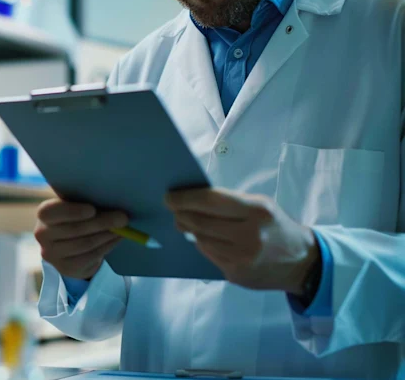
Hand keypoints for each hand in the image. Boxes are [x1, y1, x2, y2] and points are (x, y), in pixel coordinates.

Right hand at [35, 199, 128, 280]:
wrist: (68, 243)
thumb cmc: (75, 216)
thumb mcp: (75, 205)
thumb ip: (86, 201)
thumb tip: (112, 203)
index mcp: (44, 214)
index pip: (51, 212)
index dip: (71, 211)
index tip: (92, 209)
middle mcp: (43, 235)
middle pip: (74, 229)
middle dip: (102, 223)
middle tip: (123, 218)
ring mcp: (52, 254)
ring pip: (85, 244)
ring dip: (107, 235)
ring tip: (123, 228)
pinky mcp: (65, 268)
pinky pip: (90, 257)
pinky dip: (107, 246)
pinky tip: (116, 239)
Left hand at [165, 188, 318, 294]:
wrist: (302, 262)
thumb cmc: (276, 226)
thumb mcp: (261, 205)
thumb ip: (230, 202)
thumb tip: (191, 200)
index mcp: (257, 211)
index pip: (211, 201)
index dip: (185, 198)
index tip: (169, 197)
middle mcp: (250, 235)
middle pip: (201, 222)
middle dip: (181, 214)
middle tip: (173, 209)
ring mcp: (243, 258)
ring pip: (201, 240)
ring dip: (190, 229)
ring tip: (186, 222)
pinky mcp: (236, 274)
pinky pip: (209, 255)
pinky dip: (202, 244)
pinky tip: (204, 238)